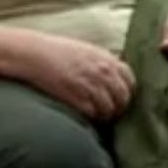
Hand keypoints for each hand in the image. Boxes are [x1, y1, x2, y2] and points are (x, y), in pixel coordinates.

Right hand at [20, 33, 135, 120]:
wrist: (38, 54)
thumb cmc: (62, 51)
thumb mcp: (91, 50)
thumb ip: (106, 61)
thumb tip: (117, 72)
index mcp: (109, 60)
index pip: (130, 80)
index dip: (128, 91)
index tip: (124, 98)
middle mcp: (104, 73)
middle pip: (123, 97)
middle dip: (121, 106)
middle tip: (115, 112)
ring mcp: (91, 85)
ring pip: (109, 108)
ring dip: (107, 115)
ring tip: (103, 117)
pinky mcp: (76, 97)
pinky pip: (92, 112)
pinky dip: (93, 117)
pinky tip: (90, 117)